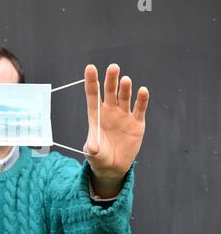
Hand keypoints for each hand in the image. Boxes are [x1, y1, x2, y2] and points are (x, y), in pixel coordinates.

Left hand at [83, 64, 148, 195]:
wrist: (113, 166)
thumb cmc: (99, 156)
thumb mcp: (93, 153)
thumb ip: (93, 148)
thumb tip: (93, 147)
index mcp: (96, 115)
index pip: (93, 94)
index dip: (92, 81)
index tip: (90, 67)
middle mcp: (110, 111)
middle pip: (110, 92)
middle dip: (111, 80)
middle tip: (113, 68)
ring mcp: (124, 116)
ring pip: (125, 97)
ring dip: (125, 88)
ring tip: (125, 80)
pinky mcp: (137, 123)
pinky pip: (139, 109)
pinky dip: (142, 100)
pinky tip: (142, 91)